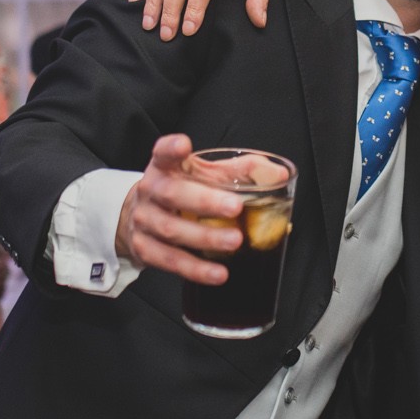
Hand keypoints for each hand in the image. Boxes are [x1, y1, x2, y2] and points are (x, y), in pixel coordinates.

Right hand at [113, 135, 246, 285]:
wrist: (140, 217)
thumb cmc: (182, 191)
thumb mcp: (204, 174)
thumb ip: (241, 170)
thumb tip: (279, 174)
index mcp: (164, 167)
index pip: (163, 153)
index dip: (171, 149)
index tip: (183, 145)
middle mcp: (150, 191)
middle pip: (173, 194)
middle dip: (204, 201)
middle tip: (235, 207)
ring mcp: (144, 221)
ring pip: (172, 231)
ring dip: (206, 237)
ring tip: (235, 241)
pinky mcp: (144, 249)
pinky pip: (171, 261)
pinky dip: (196, 269)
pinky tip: (218, 273)